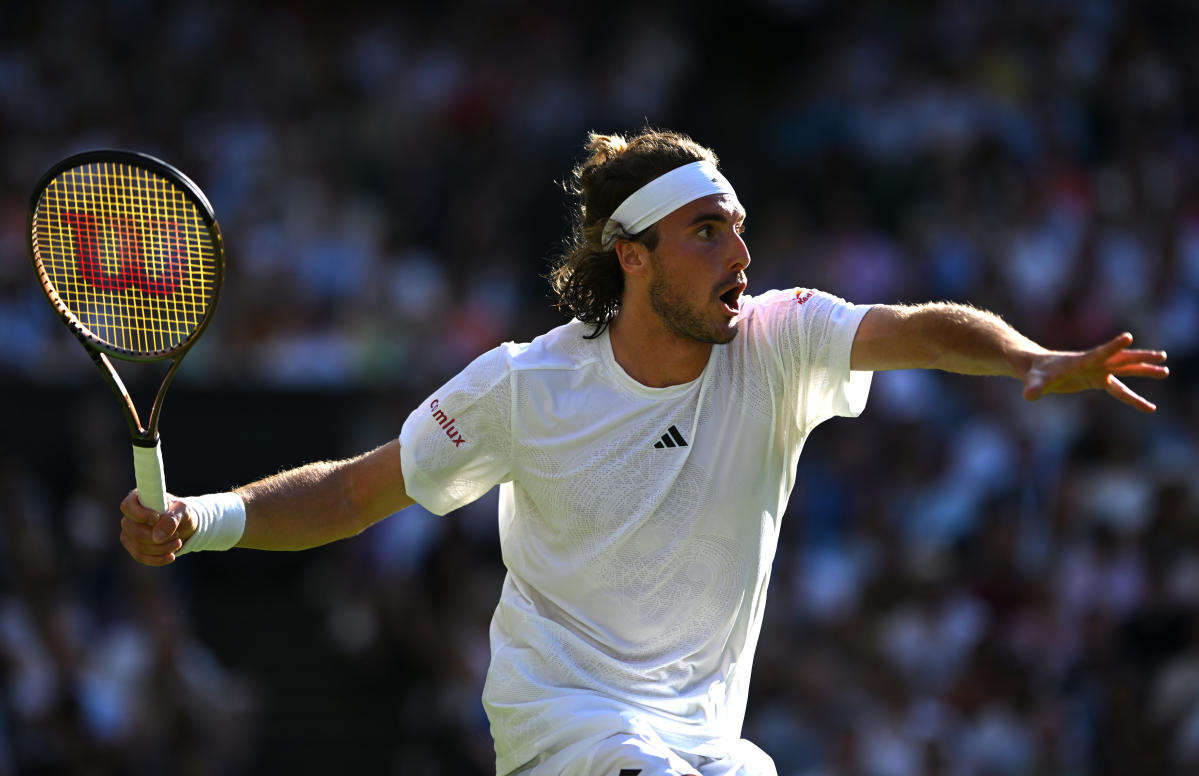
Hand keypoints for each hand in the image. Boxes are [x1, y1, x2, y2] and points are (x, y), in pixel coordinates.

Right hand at [119, 490, 196, 565]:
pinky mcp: (133, 547)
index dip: (140, 514)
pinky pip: (141, 557)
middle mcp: (129, 517)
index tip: (157, 518)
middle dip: (159, 538)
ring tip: (178, 543)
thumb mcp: (183, 510)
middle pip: (136, 532)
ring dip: (162, 549)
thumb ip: (172, 519)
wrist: (183, 525)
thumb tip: (157, 537)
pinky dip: (158, 559)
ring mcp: (129, 533)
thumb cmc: (181, 512)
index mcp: (139, 499)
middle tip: (177, 536)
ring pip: (139, 546)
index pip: (127, 506)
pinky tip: (171, 556)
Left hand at [1022, 333, 1168, 411]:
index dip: (1112, 347)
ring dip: (1143, 370)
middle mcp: (1092, 364)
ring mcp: (1096, 371)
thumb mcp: (1034, 382)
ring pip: (1124, 370)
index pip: (1098, 353)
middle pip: (1120, 359)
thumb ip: (1034, 387)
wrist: (1036, 369)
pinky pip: (1119, 389)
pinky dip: (1132, 396)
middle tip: (1162, 356)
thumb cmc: (1034, 374)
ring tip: (1165, 371)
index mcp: (1079, 362)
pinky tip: (1148, 406)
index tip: (1128, 337)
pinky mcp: (1096, 380)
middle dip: (1139, 358)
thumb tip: (1029, 396)